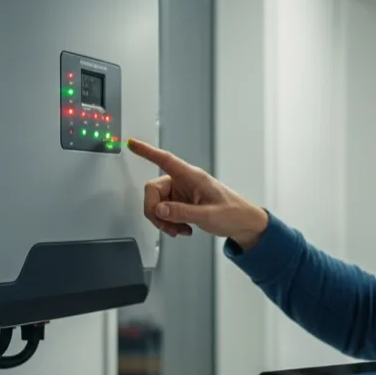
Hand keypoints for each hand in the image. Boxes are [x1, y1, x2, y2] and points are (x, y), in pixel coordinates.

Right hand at [127, 138, 268, 248]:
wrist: (243, 224)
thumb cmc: (233, 213)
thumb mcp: (208, 215)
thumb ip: (182, 212)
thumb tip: (159, 209)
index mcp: (192, 177)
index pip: (165, 160)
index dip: (147, 152)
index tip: (132, 144)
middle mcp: (183, 182)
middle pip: (153, 191)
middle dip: (155, 211)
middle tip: (168, 227)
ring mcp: (181, 193)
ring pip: (156, 204)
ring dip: (164, 220)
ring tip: (180, 230)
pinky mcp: (181, 203)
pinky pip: (164, 212)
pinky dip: (169, 223)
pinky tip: (183, 229)